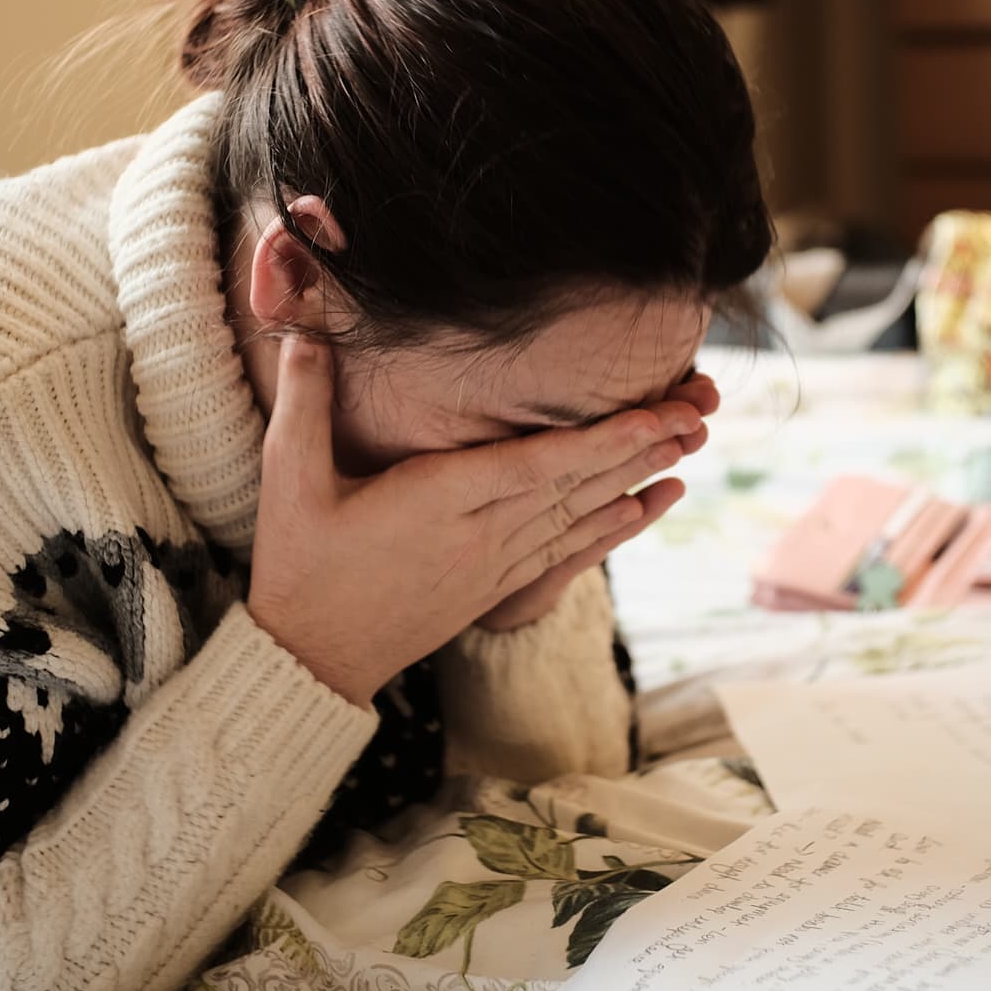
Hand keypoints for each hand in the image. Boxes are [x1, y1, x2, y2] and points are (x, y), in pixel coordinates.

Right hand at [247, 338, 704, 701]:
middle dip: (643, 445)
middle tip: (701, 409)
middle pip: (576, 484)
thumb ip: (303, 400)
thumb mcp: (289, 478)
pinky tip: (647, 503)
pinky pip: (567, 551)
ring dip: (638, 477)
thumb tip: (303, 332)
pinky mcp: (495, 588)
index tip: (654, 414)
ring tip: (691, 443)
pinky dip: (611, 525)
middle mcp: (480, 534)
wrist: (311, 658)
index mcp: (438, 500)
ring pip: (581, 515)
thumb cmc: (299, 564)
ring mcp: (493, 565)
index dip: (601, 438)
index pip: (536, 464)